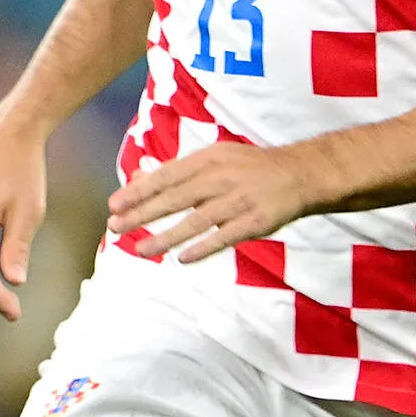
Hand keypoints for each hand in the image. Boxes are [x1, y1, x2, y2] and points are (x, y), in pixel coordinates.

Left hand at [107, 139, 310, 265]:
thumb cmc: (250, 168)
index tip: (114, 204)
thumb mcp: (214, 158)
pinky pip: (225, 237)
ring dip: (167, 237)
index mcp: (209, 159)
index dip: (139, 191)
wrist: (300, 173)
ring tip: (142, 250)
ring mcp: (239, 200)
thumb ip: (177, 170)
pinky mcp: (256, 221)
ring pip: (196, 221)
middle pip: (176, 198)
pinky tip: (183, 258)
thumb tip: (136, 176)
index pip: (166, 176)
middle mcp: (222, 177)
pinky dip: (204, 247)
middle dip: (143, 214)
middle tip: (115, 227)